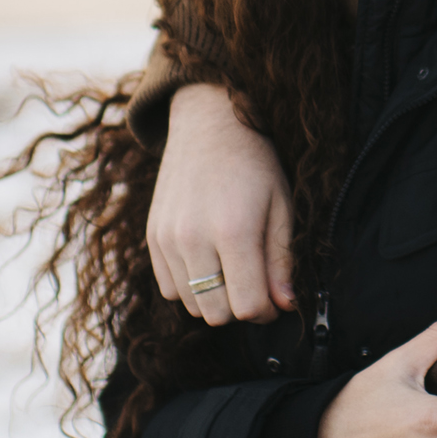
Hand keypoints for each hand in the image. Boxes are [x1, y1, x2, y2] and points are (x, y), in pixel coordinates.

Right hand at [151, 84, 295, 325]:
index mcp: (234, 231)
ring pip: (192, 305)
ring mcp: (167, 239)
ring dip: (215, 298)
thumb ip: (282, 260)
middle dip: (241, 307)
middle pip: (216, 314)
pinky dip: (190, 286)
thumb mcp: (282, 207)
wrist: (209, 124)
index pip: (247, 306)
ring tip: (232, 268)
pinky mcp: (152, 236)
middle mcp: (194, 238)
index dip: (266, 310)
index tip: (275, 296)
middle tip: (255, 283)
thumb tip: (285, 305)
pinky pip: (169, 288)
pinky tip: (208, 260)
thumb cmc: (255, 164)